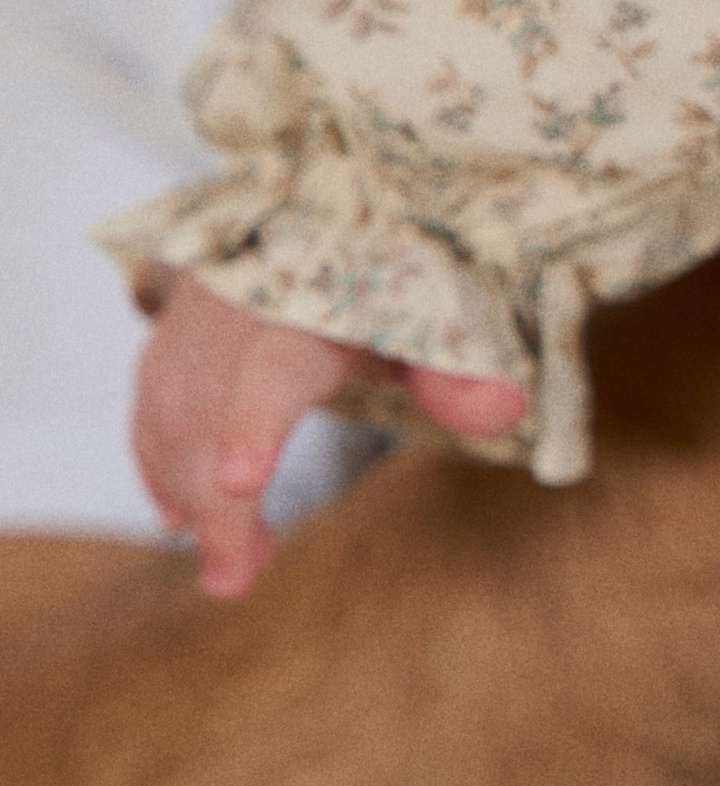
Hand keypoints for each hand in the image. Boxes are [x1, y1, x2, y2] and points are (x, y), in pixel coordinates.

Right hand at [131, 274, 526, 597]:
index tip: (244, 483)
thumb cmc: (403, 270)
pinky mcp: (178, 326)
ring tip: (234, 566)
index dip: (257, 423)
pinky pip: (153, 400)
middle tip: (233, 582)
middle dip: (216, 504)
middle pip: (210, 408)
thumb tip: (501, 411)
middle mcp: (245, 297)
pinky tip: (182, 516)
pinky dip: (160, 462)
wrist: (351, 203)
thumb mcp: (445, 314)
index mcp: (316, 291)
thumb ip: (462, 369)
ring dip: (190, 496)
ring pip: (172, 412)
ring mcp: (203, 309)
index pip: (276, 363)